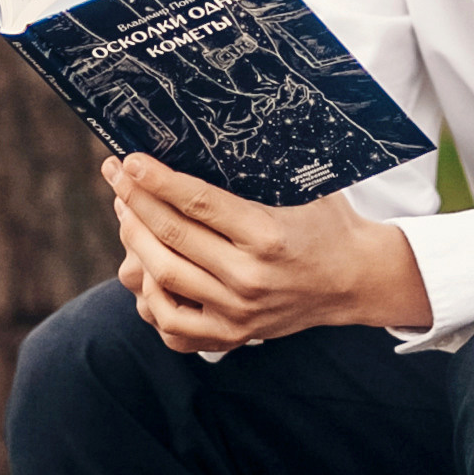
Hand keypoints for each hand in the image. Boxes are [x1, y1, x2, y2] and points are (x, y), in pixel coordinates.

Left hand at [107, 155, 431, 355]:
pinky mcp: (233, 335)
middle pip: (172, 238)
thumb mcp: (302, 187)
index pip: (198, 203)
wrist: (357, 280)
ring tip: (126, 213)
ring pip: (163, 279)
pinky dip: (150, 299)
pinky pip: (173, 325)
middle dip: (134, 202)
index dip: (156, 180)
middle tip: (116, 177)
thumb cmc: (327, 224)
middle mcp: (249, 277)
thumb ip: (257, 172)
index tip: (130, 161)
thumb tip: (198, 138)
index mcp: (268, 235)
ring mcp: (239, 312)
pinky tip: (144, 270)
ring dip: (134, 242)